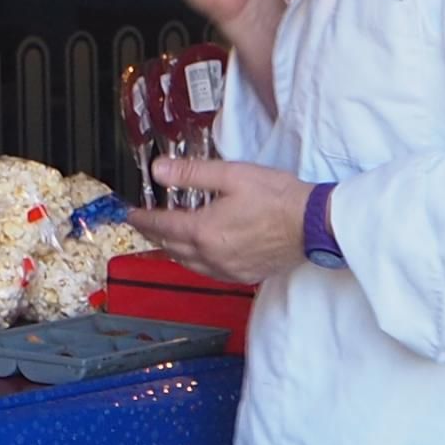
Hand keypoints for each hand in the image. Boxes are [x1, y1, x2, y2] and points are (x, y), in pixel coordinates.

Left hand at [123, 157, 317, 286]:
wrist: (314, 224)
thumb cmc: (278, 197)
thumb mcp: (231, 175)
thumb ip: (191, 173)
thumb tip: (158, 170)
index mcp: (204, 231)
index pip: (162, 226)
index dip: (143, 219)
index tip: (131, 214)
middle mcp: (211, 256)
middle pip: (171, 248)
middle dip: (154, 235)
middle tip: (144, 225)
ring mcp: (228, 269)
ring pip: (188, 263)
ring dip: (172, 250)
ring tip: (166, 239)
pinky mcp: (244, 274)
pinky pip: (208, 272)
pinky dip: (194, 262)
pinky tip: (198, 255)